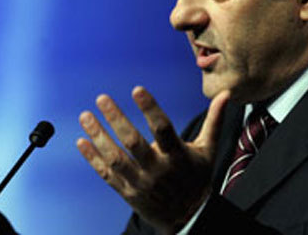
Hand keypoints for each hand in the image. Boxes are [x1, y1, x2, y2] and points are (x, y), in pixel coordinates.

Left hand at [77, 86, 229, 233]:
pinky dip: (93, 159)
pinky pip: (107, 174)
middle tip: (102, 98)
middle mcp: (158, 170)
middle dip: (116, 119)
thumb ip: (214, 121)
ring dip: (98, 136)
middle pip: (134, 143)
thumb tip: (226, 94)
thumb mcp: (208, 150)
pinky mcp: (128, 193)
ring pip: (116, 158)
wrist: (188, 217)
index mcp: (178, 156)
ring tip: (85, 116)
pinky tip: (81, 141)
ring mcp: (141, 183)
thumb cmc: (197, 178)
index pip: (163, 129)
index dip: (150, 108)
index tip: (137, 89)